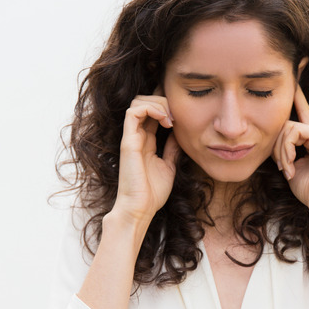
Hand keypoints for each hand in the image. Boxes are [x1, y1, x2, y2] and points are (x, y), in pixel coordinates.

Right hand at [113, 88, 179, 223]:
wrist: (140, 209)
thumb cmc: (152, 193)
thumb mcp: (168, 166)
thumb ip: (172, 149)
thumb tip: (179, 135)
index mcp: (145, 141)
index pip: (150, 111)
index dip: (164, 104)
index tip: (181, 111)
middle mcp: (136, 136)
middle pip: (143, 101)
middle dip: (162, 99)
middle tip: (177, 114)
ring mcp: (131, 137)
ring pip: (137, 102)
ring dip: (157, 103)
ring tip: (171, 117)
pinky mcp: (128, 141)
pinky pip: (134, 112)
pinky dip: (151, 109)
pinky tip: (166, 121)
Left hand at [272, 85, 308, 216]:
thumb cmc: (308, 190)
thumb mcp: (291, 165)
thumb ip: (284, 148)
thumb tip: (273, 136)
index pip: (301, 113)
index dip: (297, 96)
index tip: (296, 74)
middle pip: (286, 124)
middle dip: (276, 145)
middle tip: (280, 166)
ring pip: (288, 127)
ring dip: (280, 151)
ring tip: (286, 169)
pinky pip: (294, 132)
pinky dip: (286, 150)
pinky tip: (290, 166)